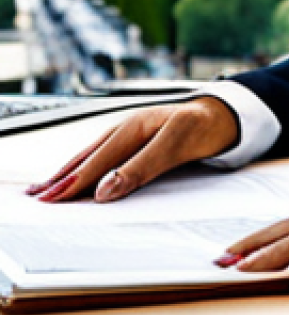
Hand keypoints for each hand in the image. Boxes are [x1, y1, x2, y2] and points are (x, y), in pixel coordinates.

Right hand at [26, 97, 239, 203]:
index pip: (99, 161)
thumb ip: (142, 167)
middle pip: (89, 156)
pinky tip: (76, 173)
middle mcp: (128, 126)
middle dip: (62, 177)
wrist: (224, 114)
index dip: (75, 182)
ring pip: (93, 153)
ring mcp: (131, 130)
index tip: (53, 200)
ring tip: (44, 187)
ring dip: (69, 171)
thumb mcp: (176, 146)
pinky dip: (85, 164)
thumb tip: (104, 190)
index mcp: (135, 127)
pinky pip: (104, 152)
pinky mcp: (136, 137)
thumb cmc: (204, 128)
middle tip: (36, 198)